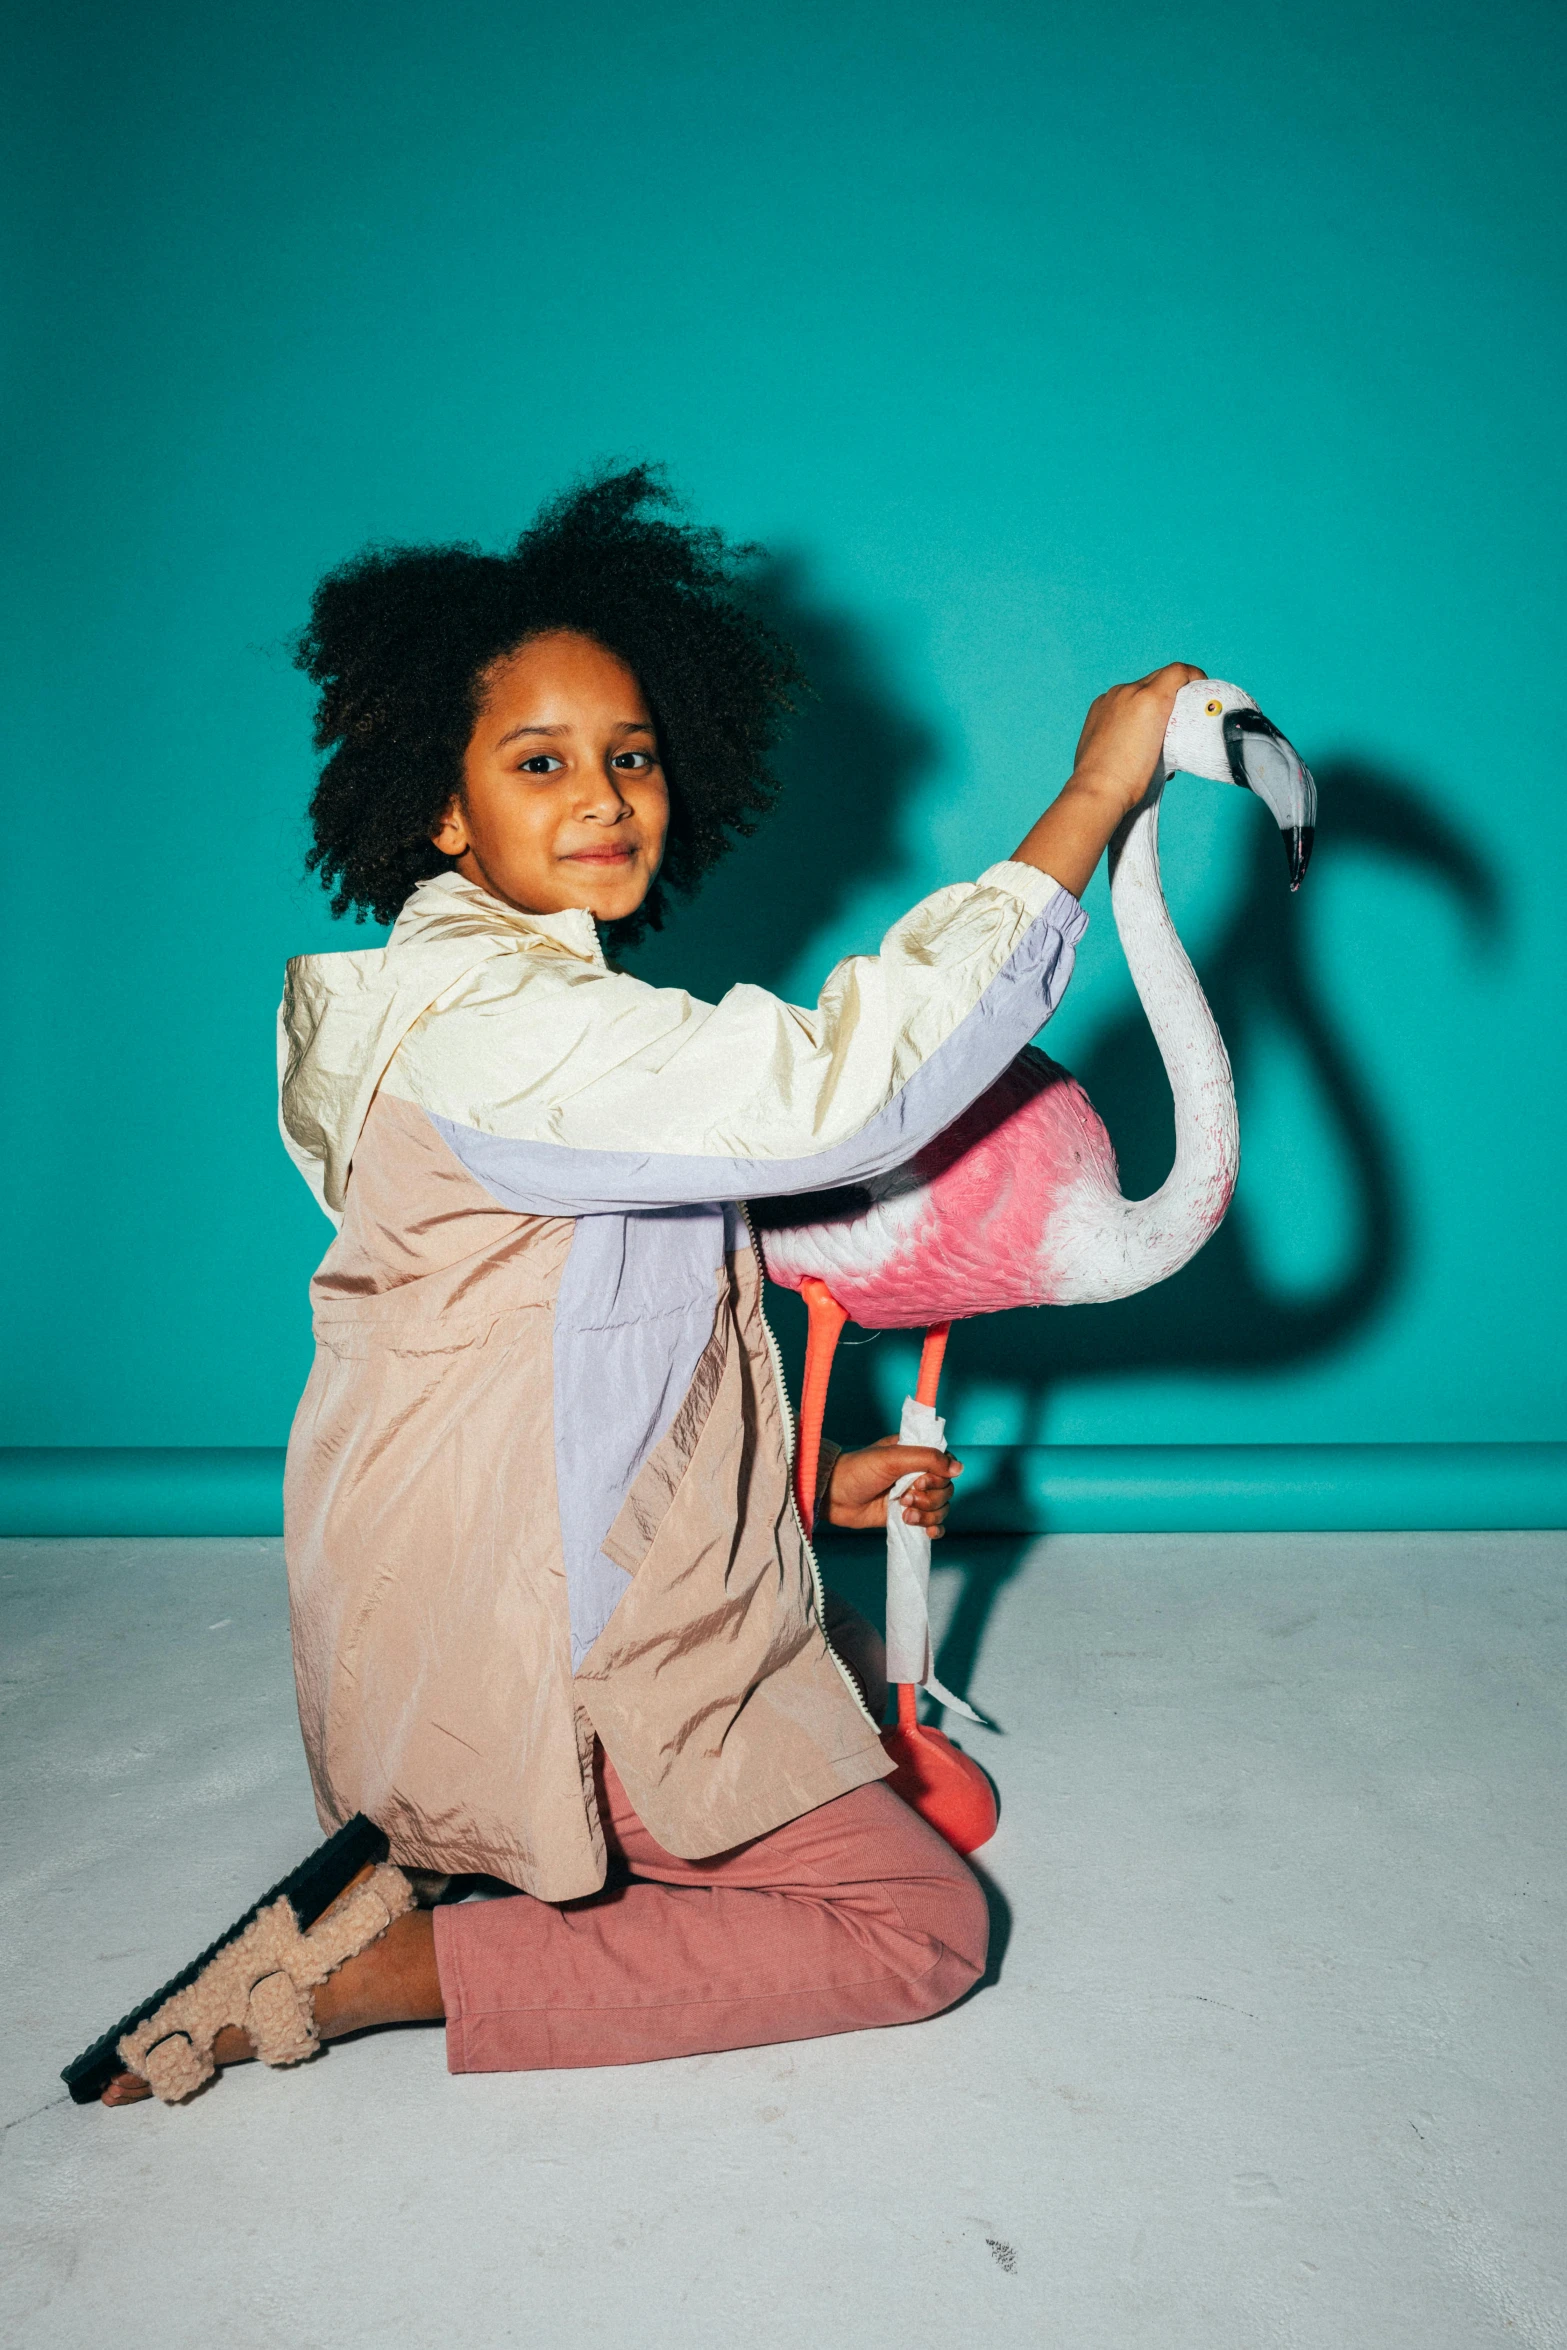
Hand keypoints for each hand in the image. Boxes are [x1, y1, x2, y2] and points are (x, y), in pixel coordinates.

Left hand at [823, 1439, 962, 1535]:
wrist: (835, 1496)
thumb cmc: (858, 1470)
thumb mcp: (892, 1457)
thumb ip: (927, 1458)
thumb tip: (958, 1468)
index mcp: (916, 1453)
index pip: (946, 1464)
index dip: (939, 1477)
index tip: (919, 1481)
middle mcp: (918, 1474)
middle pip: (946, 1490)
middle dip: (929, 1498)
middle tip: (905, 1498)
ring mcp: (913, 1496)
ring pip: (941, 1508)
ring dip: (927, 1514)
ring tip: (904, 1514)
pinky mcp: (906, 1516)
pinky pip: (933, 1524)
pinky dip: (933, 1528)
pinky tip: (925, 1531)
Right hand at [1009, 661, 1206, 897]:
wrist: (1096, 792)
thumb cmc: (1102, 789)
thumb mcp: (1106, 762)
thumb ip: (1119, 753)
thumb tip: (1140, 761)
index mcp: (1102, 709)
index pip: (1134, 696)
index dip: (1155, 705)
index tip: (1167, 723)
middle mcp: (1115, 695)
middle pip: (1150, 683)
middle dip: (1171, 697)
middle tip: (1188, 719)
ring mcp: (1131, 694)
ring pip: (1164, 679)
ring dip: (1180, 693)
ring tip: (1196, 712)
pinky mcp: (1150, 699)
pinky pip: (1178, 673)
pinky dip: (1193, 676)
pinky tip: (1204, 686)